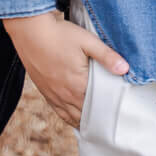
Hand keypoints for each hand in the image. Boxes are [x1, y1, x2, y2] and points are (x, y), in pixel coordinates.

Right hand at [4, 12, 127, 127]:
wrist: (30, 31)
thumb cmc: (59, 34)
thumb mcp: (86, 41)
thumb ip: (106, 56)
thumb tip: (125, 69)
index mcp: (78, 85)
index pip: (98, 107)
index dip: (108, 112)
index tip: (118, 116)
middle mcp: (65, 95)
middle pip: (85, 115)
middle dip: (97, 119)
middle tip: (110, 122)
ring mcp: (54, 95)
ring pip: (72, 116)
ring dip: (84, 121)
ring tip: (96, 124)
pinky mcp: (45, 91)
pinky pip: (59, 112)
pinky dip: (69, 117)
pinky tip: (74, 117)